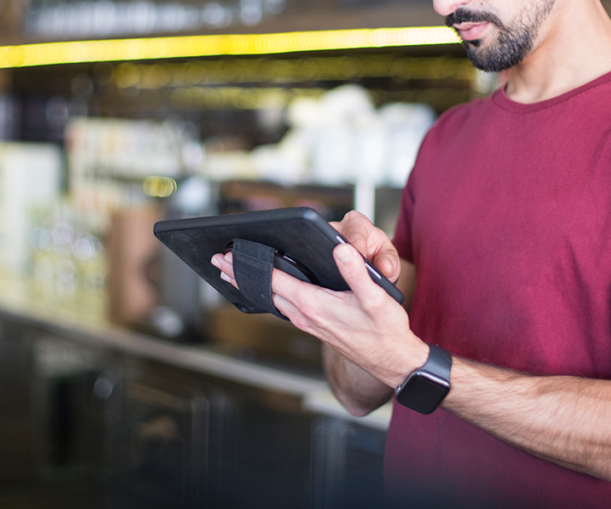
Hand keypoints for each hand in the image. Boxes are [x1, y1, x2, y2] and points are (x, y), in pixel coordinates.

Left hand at [209, 211, 424, 386]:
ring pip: (272, 300)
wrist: (392, 360)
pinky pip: (284, 308)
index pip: (273, 281)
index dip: (250, 266)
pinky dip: (270, 295)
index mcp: (314, 304)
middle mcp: (305, 315)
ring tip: (234, 274)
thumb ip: (356, 272)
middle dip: (241, 276)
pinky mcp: (315, 326)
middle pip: (265, 291)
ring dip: (253, 286)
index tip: (227, 256)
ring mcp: (308, 322)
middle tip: (218, 262)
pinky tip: (269, 290)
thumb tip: (339, 249)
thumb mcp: (375, 297)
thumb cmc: (385, 330)